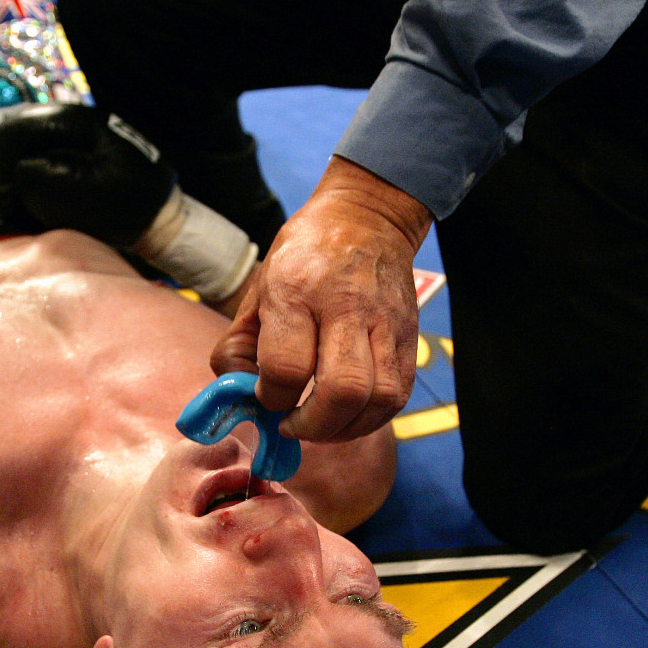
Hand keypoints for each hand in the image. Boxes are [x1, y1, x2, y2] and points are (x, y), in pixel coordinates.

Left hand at [210, 156, 432, 442]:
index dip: (272, 398)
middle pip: (341, 391)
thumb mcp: (257, 289)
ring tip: (320, 426)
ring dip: (344, 429)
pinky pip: (397, 395)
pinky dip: (370, 419)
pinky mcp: (408, 337)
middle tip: (293, 425)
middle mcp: (345, 306)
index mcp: (296, 290)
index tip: (266, 397)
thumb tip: (239, 396)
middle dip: (312, 425)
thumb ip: (239, 346)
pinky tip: (346, 417)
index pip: (286, 367)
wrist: (367, 219)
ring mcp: (384, 323)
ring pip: (378, 399)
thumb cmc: (303, 258)